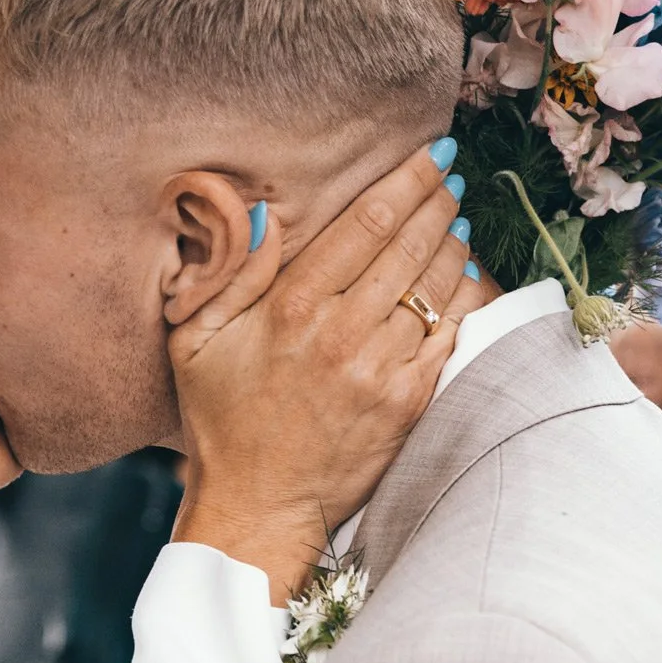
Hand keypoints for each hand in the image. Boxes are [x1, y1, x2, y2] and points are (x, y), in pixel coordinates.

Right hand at [170, 146, 476, 600]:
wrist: (259, 506)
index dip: (405, 182)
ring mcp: (382, 368)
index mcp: (292, 308)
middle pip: (409, 243)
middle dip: (437, 201)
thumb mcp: (196, 340)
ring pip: (437, 284)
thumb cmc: (223, 420)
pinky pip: (451, 332)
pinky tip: (465, 275)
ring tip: (457, 217)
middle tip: (450, 174)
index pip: (366, 223)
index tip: (430, 156)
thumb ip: (230, 271)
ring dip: (454, 242)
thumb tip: (260, 209)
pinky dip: (465, 297)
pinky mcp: (409, 401)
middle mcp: (342, 332)